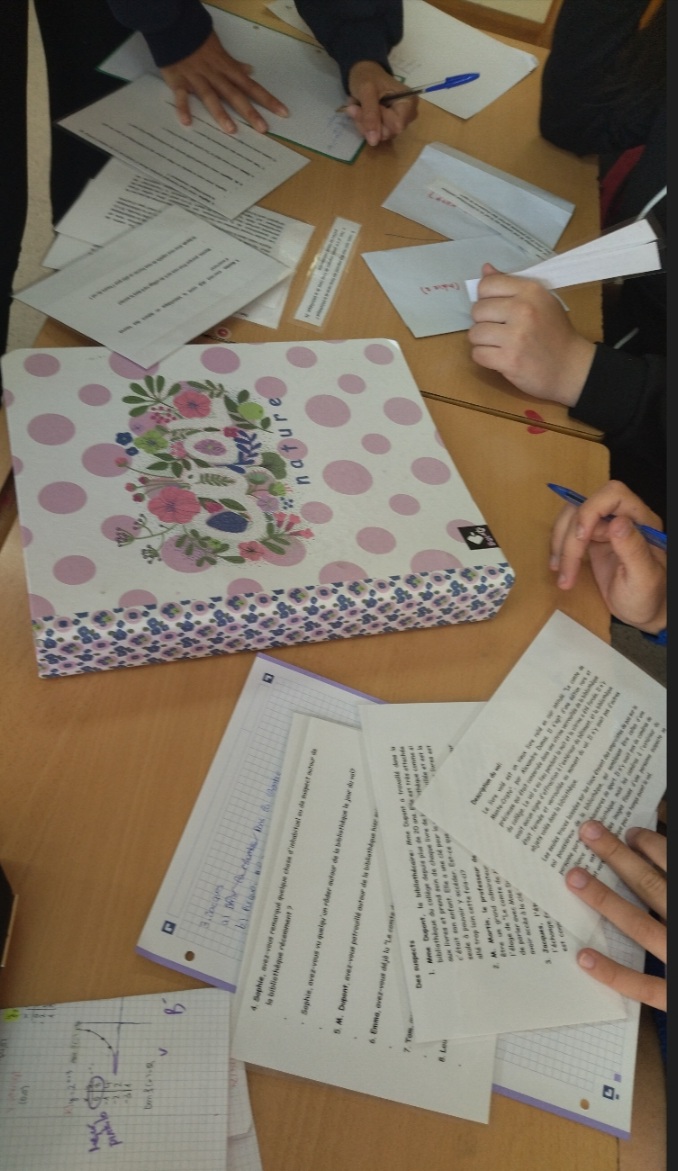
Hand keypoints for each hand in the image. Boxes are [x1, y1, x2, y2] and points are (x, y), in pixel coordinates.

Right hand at [160, 30, 288, 133]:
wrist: (175, 28)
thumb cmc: (199, 43)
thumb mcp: (221, 52)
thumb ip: (234, 65)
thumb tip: (250, 71)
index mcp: (227, 70)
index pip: (251, 87)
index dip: (267, 100)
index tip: (283, 113)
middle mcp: (215, 76)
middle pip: (235, 95)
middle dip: (249, 112)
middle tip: (263, 129)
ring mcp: (197, 79)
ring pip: (210, 96)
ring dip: (220, 113)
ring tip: (231, 130)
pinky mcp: (179, 81)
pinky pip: (181, 96)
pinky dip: (183, 107)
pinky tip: (187, 122)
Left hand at [344, 61, 417, 145]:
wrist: (362, 71)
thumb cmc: (367, 76)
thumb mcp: (366, 91)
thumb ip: (370, 114)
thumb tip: (374, 141)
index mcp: (408, 102)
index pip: (396, 126)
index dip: (379, 120)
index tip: (368, 105)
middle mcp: (408, 114)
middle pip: (388, 132)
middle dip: (368, 122)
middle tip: (356, 107)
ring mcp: (399, 121)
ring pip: (380, 135)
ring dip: (363, 123)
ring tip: (357, 106)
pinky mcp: (389, 125)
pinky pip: (376, 134)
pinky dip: (364, 125)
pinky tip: (361, 111)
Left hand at [468, 263, 595, 404]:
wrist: (570, 367)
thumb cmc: (554, 332)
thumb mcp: (540, 301)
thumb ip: (511, 285)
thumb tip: (485, 269)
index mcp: (531, 291)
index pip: (487, 285)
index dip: (486, 298)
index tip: (496, 309)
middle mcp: (523, 310)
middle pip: (478, 310)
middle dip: (484, 322)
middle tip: (500, 330)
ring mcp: (516, 336)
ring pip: (475, 333)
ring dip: (483, 341)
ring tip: (499, 344)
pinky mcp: (509, 360)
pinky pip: (477, 354)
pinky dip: (484, 357)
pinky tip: (499, 357)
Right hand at [550, 480, 665, 632]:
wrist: (643, 612)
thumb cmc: (649, 598)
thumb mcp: (644, 578)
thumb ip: (633, 550)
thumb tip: (617, 523)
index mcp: (641, 522)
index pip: (613, 495)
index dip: (591, 510)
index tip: (580, 538)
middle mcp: (622, 518)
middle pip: (585, 507)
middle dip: (569, 537)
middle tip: (566, 571)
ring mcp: (605, 528)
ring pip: (571, 517)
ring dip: (560, 543)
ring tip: (560, 572)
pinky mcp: (592, 540)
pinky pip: (568, 532)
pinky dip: (559, 549)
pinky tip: (560, 568)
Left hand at [566, 821, 665, 1010]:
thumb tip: (667, 858)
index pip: (676, 865)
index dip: (651, 845)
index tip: (630, 832)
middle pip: (651, 885)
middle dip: (617, 857)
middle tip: (588, 832)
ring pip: (641, 927)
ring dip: (606, 901)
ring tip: (575, 878)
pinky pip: (645, 987)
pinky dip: (614, 973)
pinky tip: (585, 956)